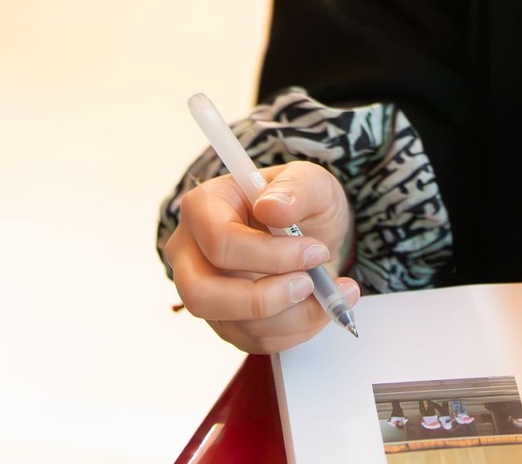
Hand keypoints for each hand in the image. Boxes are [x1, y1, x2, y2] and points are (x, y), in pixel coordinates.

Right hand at [165, 159, 359, 354]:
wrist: (310, 230)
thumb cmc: (300, 200)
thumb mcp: (309, 180)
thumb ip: (294, 187)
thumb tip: (272, 207)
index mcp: (203, 206)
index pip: (220, 241)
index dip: (269, 255)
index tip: (315, 252)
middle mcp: (191, 252)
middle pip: (203, 295)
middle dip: (263, 300)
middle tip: (309, 285)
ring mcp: (203, 290)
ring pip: (234, 325)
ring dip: (291, 318)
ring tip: (331, 294)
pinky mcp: (224, 320)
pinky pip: (252, 341)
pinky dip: (293, 331)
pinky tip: (319, 308)